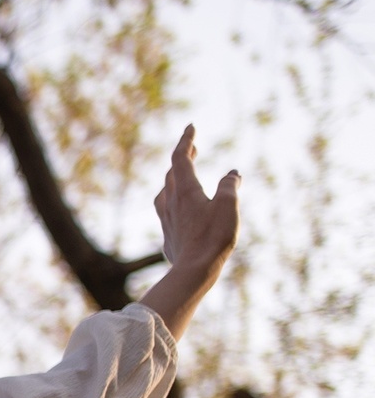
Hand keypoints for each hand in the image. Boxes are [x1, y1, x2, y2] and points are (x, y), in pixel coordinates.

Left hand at [154, 125, 240, 275]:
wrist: (193, 271)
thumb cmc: (213, 237)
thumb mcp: (228, 206)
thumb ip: (229, 186)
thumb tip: (232, 174)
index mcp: (185, 190)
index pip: (181, 158)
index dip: (186, 141)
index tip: (190, 127)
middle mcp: (171, 202)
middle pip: (172, 173)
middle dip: (182, 158)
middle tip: (192, 149)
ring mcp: (167, 220)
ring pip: (165, 193)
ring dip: (174, 180)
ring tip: (181, 176)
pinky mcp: (168, 236)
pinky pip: (167, 212)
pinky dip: (174, 201)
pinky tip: (179, 210)